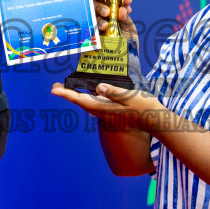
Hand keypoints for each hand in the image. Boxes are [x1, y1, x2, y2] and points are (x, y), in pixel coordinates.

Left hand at [52, 81, 167, 133]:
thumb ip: (114, 91)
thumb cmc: (144, 108)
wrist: (156, 122)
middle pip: (81, 103)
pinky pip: (96, 107)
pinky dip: (88, 100)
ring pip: (88, 106)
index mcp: (105, 108)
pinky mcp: (114, 114)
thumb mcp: (130, 96)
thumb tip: (98, 87)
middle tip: (56, 87)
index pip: (81, 100)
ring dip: (77, 97)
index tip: (53, 89)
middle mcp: (104, 113)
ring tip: (69, 89)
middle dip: (68, 95)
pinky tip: (91, 95)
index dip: (66, 94)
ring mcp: (109, 115)